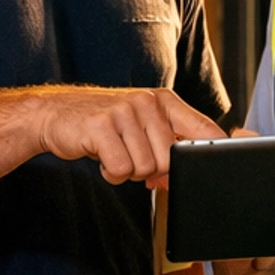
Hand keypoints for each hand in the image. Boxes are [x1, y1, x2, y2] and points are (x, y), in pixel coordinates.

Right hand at [35, 87, 223, 186]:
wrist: (55, 114)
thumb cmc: (103, 123)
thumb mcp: (140, 124)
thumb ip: (167, 144)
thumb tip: (188, 172)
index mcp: (163, 101)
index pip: (202, 127)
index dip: (214, 150)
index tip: (219, 165)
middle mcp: (147, 102)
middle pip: (169, 160)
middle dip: (150, 170)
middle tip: (130, 156)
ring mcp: (124, 111)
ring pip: (145, 168)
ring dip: (127, 171)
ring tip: (114, 153)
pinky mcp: (101, 126)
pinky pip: (120, 169)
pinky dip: (110, 173)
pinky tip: (102, 156)